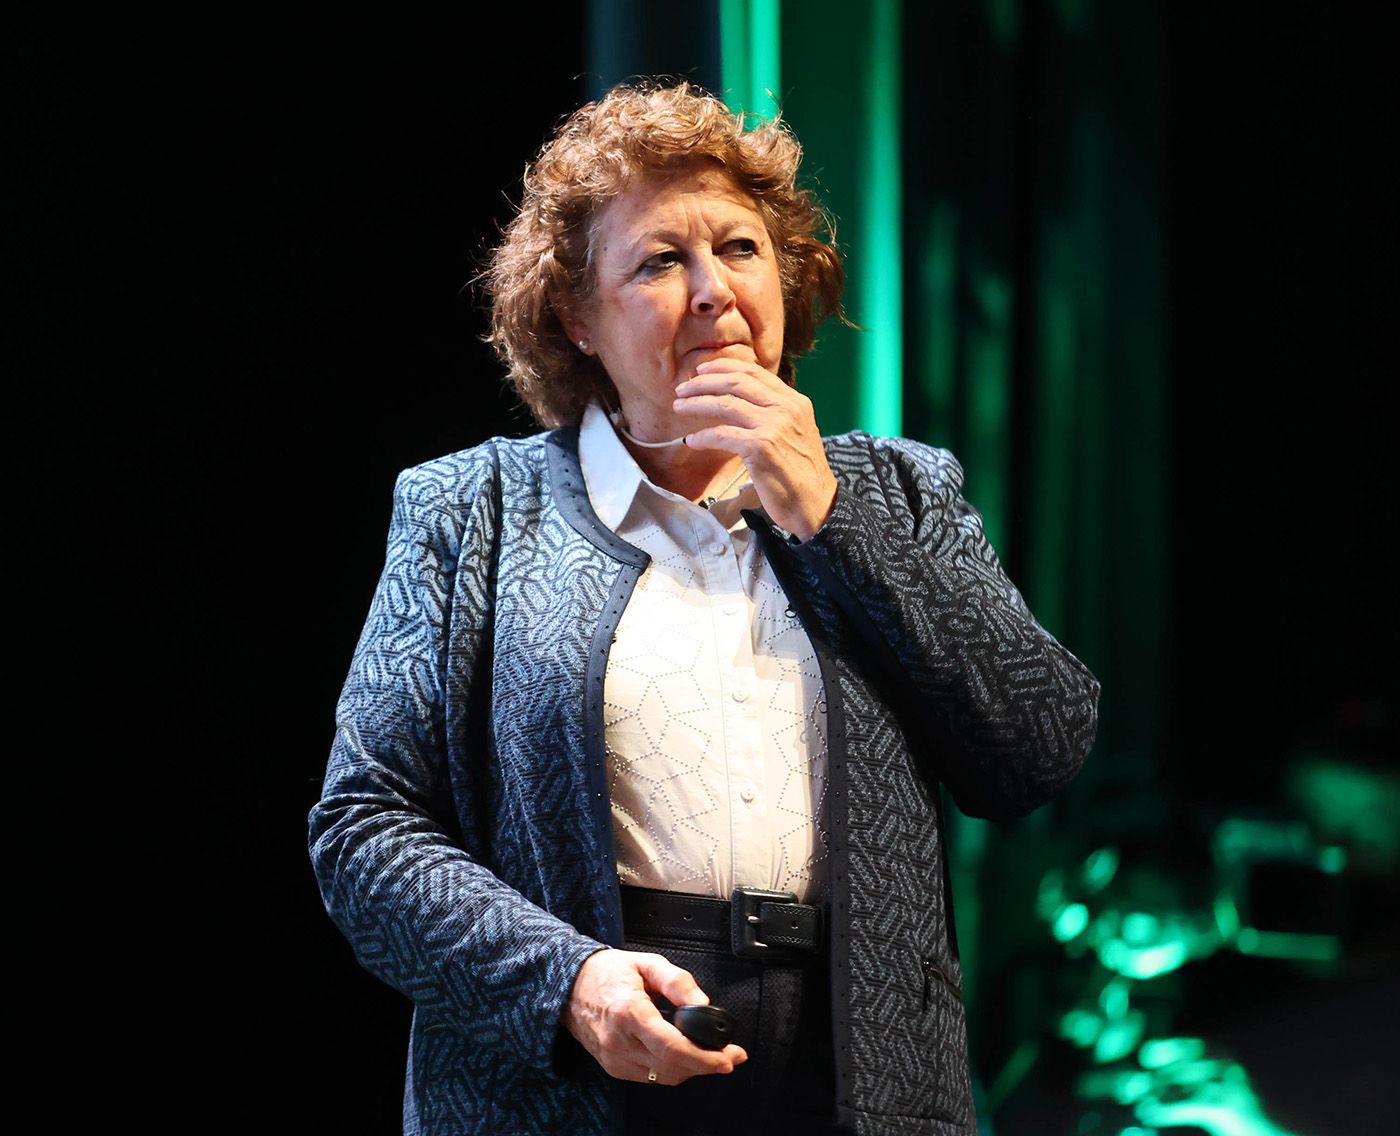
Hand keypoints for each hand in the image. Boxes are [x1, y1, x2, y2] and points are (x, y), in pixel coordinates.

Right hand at [561, 949, 747, 1084]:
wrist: (569, 987)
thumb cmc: (607, 973)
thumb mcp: (646, 963)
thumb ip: (678, 981)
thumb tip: (704, 1005)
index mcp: (629, 1012)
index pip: (671, 1046)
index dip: (704, 1057)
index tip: (728, 1057)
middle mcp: (620, 1041)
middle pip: (673, 1066)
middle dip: (707, 1065)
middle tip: (732, 1057)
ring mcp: (615, 1059)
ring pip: (664, 1076)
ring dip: (692, 1069)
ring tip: (712, 1055)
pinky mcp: (614, 1067)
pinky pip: (651, 1077)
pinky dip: (673, 1069)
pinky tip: (684, 1056)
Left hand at [674, 361, 837, 540]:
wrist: (816, 504)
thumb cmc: (802, 474)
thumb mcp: (795, 432)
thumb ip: (774, 413)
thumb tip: (741, 401)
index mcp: (794, 401)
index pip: (754, 372)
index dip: (724, 367)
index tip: (702, 370)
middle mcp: (786, 408)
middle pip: (736, 382)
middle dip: (704, 382)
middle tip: (682, 389)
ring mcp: (773, 427)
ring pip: (725, 404)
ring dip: (697, 403)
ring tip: (679, 407)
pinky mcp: (760, 448)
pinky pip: (722, 435)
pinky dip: (702, 436)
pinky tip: (691, 440)